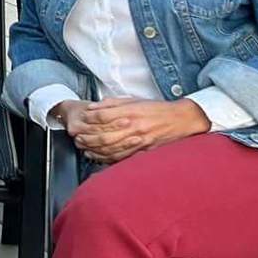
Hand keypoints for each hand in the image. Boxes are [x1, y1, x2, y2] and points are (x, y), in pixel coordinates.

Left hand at [61, 96, 209, 162]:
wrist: (181, 120)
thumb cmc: (157, 109)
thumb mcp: (135, 100)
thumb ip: (114, 104)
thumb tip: (94, 107)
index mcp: (131, 112)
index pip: (104, 116)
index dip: (89, 117)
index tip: (80, 117)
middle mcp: (134, 127)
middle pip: (104, 134)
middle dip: (87, 136)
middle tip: (76, 135)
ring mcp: (138, 141)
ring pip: (110, 148)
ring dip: (93, 148)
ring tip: (82, 145)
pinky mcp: (142, 152)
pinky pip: (120, 157)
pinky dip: (105, 158)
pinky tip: (95, 156)